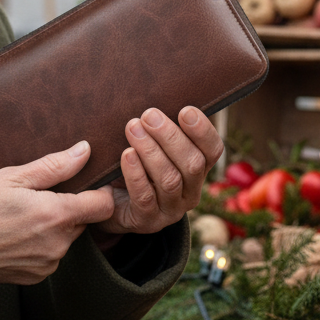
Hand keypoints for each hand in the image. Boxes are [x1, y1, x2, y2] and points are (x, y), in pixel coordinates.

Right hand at [0, 141, 115, 285]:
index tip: (84, 182)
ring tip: (21, 214)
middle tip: (38, 194)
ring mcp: (47, 264)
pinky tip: (15, 233)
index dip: (97, 191)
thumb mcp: (12, 177)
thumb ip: (54, 166)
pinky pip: (50, 254)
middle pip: (83, 220)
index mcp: (55, 215)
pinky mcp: (35, 276)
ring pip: (66, 238)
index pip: (102, 205)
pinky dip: (40, 243)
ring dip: (53, 225)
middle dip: (68, 206)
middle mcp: (57, 244)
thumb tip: (85, 151)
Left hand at [91, 107, 223, 238]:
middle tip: (148, 115)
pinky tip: (126, 155)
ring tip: (132, 128)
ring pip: (170, 180)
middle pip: (192, 164)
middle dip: (170, 137)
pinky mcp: (146, 221)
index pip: (212, 151)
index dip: (202, 131)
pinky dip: (136, 174)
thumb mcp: (150, 145)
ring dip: (151, 151)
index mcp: (197, 170)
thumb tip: (155, 98)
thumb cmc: (132, 164)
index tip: (185, 110)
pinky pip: (145, 197)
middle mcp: (190, 192)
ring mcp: (170, 210)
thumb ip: (158, 127)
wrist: (107, 202)